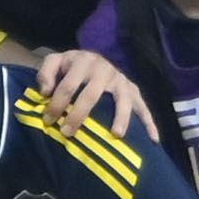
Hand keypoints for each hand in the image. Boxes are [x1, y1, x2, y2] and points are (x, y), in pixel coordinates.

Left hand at [26, 48, 156, 144]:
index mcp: (83, 61)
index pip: (68, 85)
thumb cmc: (71, 67)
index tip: (48, 121)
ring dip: (121, 117)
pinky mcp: (133, 90)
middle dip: (79, 115)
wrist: (95, 59)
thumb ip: (46, 73)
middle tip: (68, 133)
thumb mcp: (56, 61)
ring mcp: (121, 80)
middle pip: (91, 94)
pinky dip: (149, 123)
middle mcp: (104, 69)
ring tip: (115, 135)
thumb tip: (45, 92)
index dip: (56, 104)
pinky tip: (154, 139)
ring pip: (122, 99)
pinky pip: (143, 107)